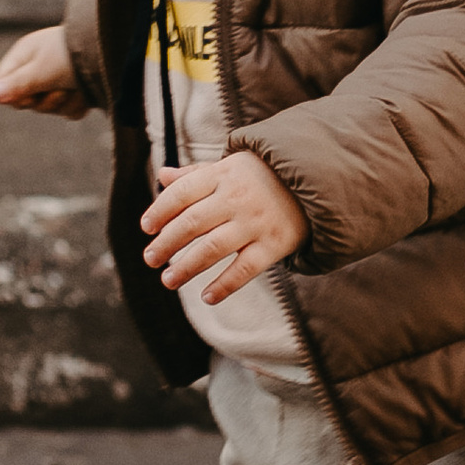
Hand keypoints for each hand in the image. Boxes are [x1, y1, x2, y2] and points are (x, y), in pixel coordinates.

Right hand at [0, 25, 88, 116]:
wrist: (118, 50)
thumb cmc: (74, 56)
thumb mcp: (42, 71)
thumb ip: (17, 85)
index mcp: (25, 54)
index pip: (3, 84)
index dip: (14, 95)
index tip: (30, 92)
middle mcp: (39, 65)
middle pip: (27, 101)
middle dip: (46, 100)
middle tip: (60, 87)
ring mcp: (58, 77)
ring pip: (49, 107)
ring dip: (65, 102)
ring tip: (78, 87)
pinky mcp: (76, 89)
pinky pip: (68, 110)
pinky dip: (78, 105)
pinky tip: (88, 94)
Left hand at [142, 151, 306, 298]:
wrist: (318, 180)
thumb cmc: (264, 176)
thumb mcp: (231, 167)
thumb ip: (197, 175)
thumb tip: (162, 176)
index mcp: (223, 174)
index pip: (182, 193)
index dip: (160, 210)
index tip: (146, 228)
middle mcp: (238, 198)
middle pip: (192, 222)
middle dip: (167, 243)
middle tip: (150, 259)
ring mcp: (256, 222)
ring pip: (213, 248)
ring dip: (187, 267)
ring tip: (168, 280)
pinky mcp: (275, 244)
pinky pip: (245, 269)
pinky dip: (225, 285)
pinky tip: (207, 297)